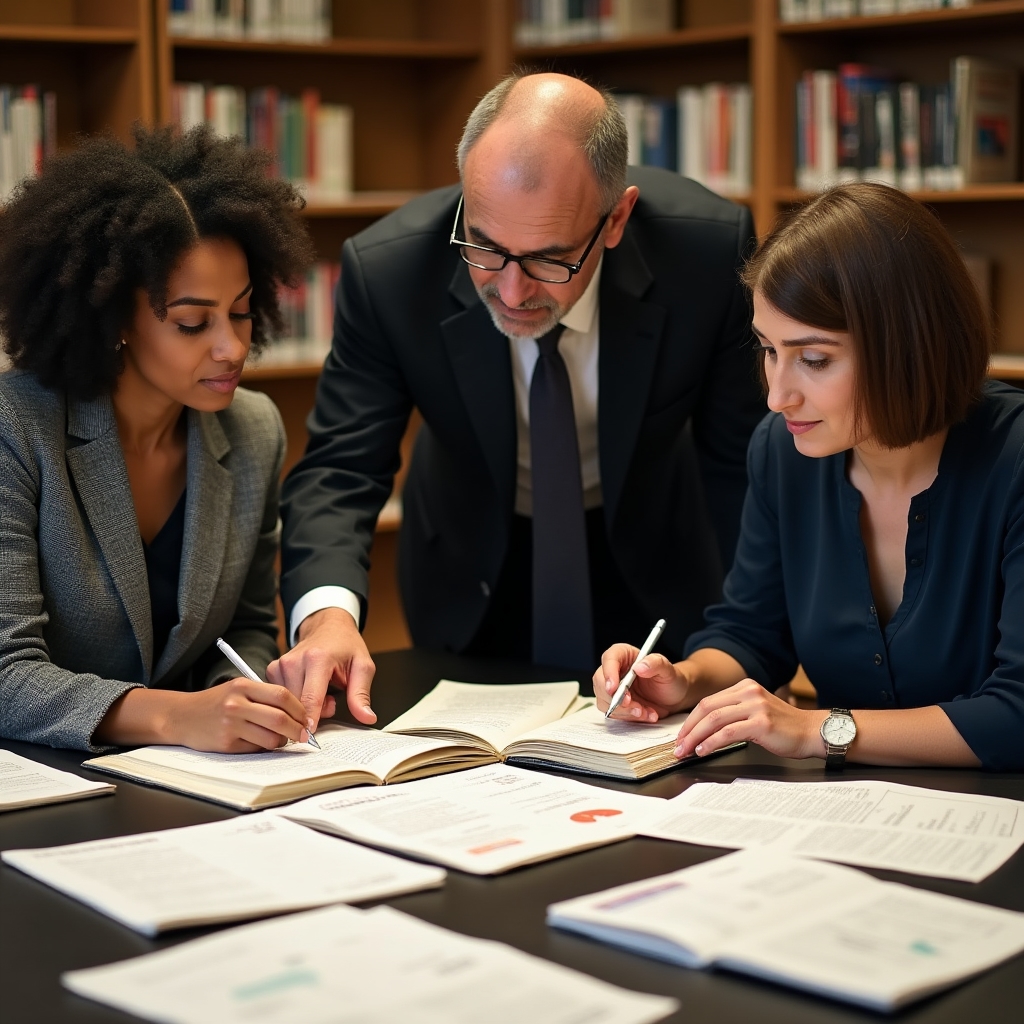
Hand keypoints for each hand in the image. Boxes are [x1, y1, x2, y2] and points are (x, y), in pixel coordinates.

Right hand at [167, 678, 309, 752]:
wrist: (181, 716)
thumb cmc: (216, 702)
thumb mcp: (238, 688)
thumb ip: (265, 696)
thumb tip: (299, 712)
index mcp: (243, 686)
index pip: (282, 695)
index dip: (300, 708)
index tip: (307, 718)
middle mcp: (237, 704)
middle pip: (280, 718)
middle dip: (297, 729)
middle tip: (304, 734)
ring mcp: (230, 725)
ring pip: (270, 738)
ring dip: (281, 741)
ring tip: (279, 738)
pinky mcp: (226, 744)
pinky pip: (256, 748)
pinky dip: (264, 747)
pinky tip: (259, 741)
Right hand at [267, 607, 375, 734]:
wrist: (328, 627)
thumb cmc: (345, 646)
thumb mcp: (362, 667)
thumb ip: (361, 694)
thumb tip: (367, 717)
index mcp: (318, 659)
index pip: (310, 698)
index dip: (310, 720)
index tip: (310, 737)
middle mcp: (295, 661)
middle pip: (297, 704)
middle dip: (314, 712)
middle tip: (331, 701)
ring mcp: (281, 664)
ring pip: (287, 703)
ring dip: (303, 706)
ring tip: (321, 692)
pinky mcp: (273, 669)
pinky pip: (280, 697)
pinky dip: (293, 699)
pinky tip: (306, 689)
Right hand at [593, 644, 690, 721]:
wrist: (675, 697)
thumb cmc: (670, 679)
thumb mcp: (667, 669)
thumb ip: (655, 663)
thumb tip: (639, 667)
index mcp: (624, 655)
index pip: (609, 659)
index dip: (608, 673)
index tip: (613, 688)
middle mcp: (615, 671)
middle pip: (600, 682)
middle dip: (614, 697)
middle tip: (631, 704)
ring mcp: (614, 689)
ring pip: (605, 701)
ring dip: (624, 710)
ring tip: (646, 711)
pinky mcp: (616, 705)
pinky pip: (615, 713)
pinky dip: (630, 717)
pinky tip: (647, 714)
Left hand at [673, 678, 827, 759]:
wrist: (813, 732)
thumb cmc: (785, 728)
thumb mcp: (757, 712)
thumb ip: (734, 713)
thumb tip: (705, 729)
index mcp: (745, 687)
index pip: (709, 702)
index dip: (690, 720)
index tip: (681, 736)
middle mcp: (749, 692)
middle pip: (707, 708)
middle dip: (688, 729)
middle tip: (678, 746)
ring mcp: (755, 706)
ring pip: (714, 719)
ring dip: (695, 737)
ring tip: (686, 751)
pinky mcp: (761, 722)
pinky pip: (728, 732)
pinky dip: (711, 742)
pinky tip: (703, 751)